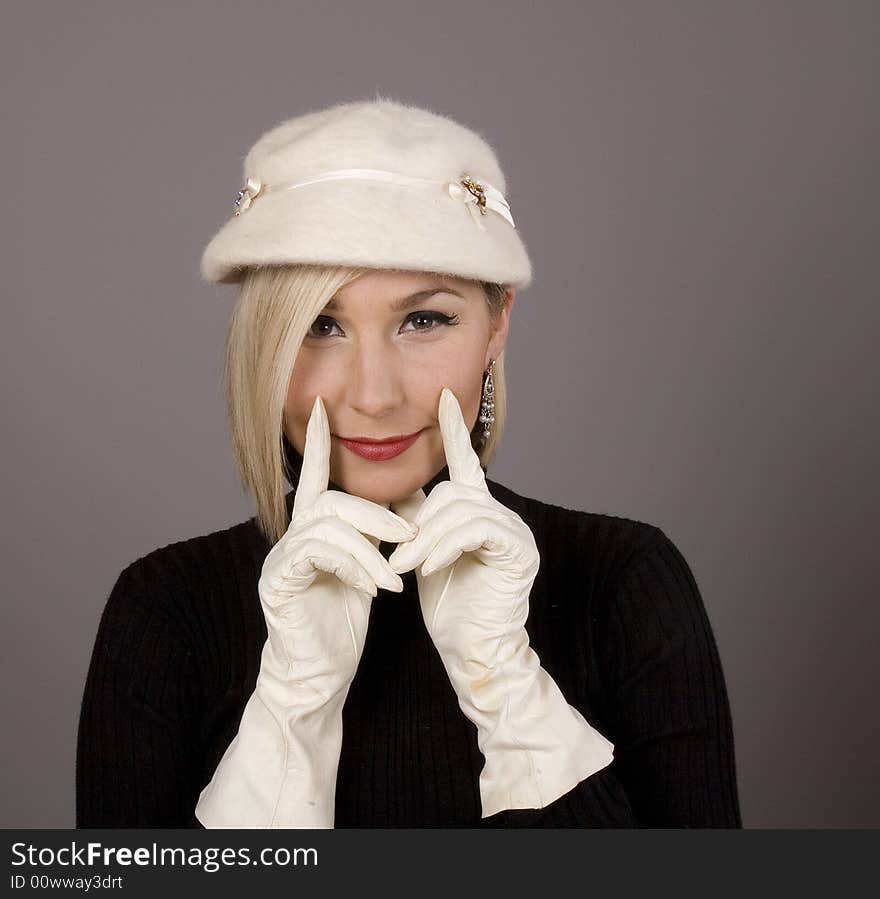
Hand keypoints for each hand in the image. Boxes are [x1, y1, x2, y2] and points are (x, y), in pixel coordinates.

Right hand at [196, 395, 415, 827]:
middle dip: (375, 513)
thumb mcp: (365, 570)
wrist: (317, 673)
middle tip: (408, 533)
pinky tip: (374, 589)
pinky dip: (356, 566)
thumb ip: (371, 537)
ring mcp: (280, 560)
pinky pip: (320, 554)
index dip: (314, 442)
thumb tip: (401, 508)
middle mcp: (290, 538)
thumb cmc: (341, 621)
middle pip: (330, 500)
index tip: (320, 406)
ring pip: (328, 524)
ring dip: (371, 547)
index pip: (310, 476)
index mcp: (311, 531)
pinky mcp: (279, 583)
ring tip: (395, 577)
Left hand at [388, 387, 613, 817]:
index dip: (454, 429)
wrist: (474, 653)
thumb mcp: (424, 556)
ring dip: (426, 538)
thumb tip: (401, 489)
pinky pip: (475, 530)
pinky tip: (429, 568)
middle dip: (419, 521)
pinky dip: (445, 547)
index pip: (466, 461)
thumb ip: (419, 521)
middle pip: (453, 491)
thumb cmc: (449, 608)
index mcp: (477, 513)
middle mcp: (500, 515)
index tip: (444, 396)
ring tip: (404, 567)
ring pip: (460, 509)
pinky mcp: (519, 550)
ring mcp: (515, 532)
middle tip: (396, 556)